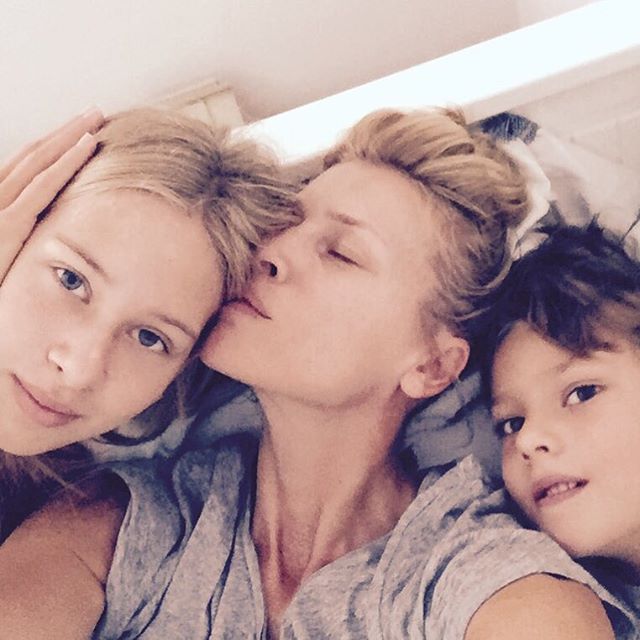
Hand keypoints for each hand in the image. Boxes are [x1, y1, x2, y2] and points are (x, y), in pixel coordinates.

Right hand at [0, 108, 103, 284]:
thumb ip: (24, 238)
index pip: (27, 167)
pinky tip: (88, 145)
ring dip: (70, 135)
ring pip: (39, 161)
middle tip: (95, 113)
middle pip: (34, 155)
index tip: (82, 133)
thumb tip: (47, 230)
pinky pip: (42, 186)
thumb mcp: (9, 258)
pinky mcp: (7, 224)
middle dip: (66, 131)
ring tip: (96, 117)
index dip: (55, 147)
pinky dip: (67, 162)